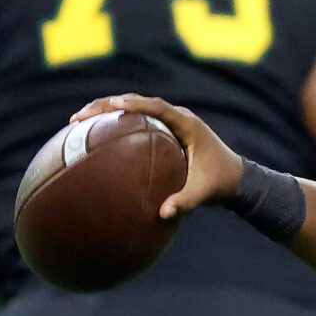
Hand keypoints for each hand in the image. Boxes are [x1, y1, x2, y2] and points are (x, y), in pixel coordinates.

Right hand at [69, 94, 243, 218]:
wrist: (236, 178)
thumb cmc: (220, 183)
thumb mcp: (204, 194)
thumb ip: (185, 202)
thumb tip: (163, 214)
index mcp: (187, 124)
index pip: (156, 107)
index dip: (133, 104)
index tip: (111, 105)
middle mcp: (178, 117)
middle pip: (138, 102)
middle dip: (107, 105)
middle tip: (79, 117)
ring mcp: (170, 120)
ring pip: (134, 107)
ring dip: (107, 110)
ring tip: (78, 121)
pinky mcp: (165, 128)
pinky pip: (137, 118)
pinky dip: (116, 121)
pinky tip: (95, 133)